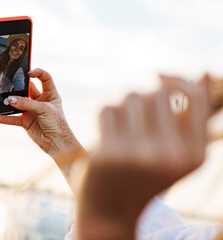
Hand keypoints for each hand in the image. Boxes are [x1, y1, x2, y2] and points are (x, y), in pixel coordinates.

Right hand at [0, 68, 84, 177]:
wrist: (57, 143)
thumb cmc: (57, 123)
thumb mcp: (44, 109)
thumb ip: (28, 103)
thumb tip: (10, 100)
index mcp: (50, 94)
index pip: (45, 78)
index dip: (38, 72)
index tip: (28, 72)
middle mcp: (41, 100)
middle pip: (28, 88)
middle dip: (18, 86)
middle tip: (9, 83)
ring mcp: (32, 110)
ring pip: (18, 102)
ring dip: (10, 102)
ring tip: (1, 100)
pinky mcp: (26, 121)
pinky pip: (13, 118)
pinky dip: (4, 118)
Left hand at [75, 74, 211, 239]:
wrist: (111, 211)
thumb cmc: (145, 176)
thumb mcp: (177, 153)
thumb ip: (192, 117)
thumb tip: (204, 72)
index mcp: (194, 156)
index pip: (195, 99)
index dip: (179, 80)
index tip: (161, 76)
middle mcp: (171, 155)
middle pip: (157, 93)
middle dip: (143, 99)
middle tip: (134, 115)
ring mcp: (140, 154)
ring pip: (131, 97)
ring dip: (124, 106)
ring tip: (121, 127)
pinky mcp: (111, 153)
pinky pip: (108, 109)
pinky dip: (105, 117)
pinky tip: (106, 135)